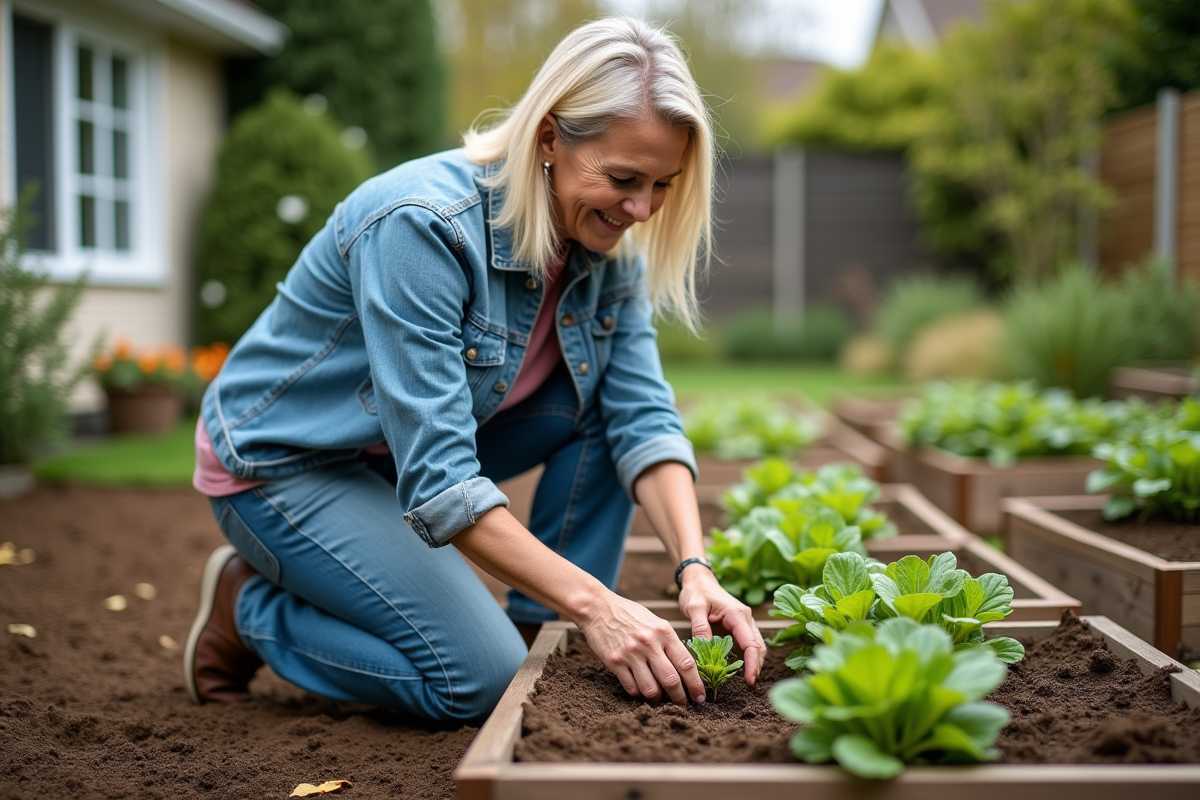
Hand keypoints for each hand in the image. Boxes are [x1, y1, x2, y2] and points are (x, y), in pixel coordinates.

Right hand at [575, 590, 707, 704]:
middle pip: (671, 680)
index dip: (696, 684)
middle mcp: (649, 643)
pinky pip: (631, 687)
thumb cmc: (631, 615)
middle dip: (680, 698)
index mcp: (664, 632)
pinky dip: (639, 694)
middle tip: (683, 705)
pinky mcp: (615, 661)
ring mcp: (631, 653)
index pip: (686, 663)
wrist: (599, 608)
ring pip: (651, 689)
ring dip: (658, 700)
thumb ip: (670, 642)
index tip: (700, 697)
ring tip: (660, 700)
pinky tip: (641, 692)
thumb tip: (686, 668)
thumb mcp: (656, 622)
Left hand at [677, 565, 765, 685]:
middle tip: (748, 687)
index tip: (750, 681)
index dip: (752, 664)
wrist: (699, 580)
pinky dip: (746, 658)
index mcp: (737, 614)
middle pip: (758, 647)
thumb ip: (700, 627)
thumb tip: (705, 649)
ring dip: (753, 664)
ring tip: (745, 683)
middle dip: (756, 667)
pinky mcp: (739, 628)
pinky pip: (746, 645)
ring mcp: (744, 623)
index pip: (751, 643)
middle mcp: (745, 619)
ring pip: (756, 647)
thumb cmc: (697, 591)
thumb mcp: (694, 607)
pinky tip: (737, 671)